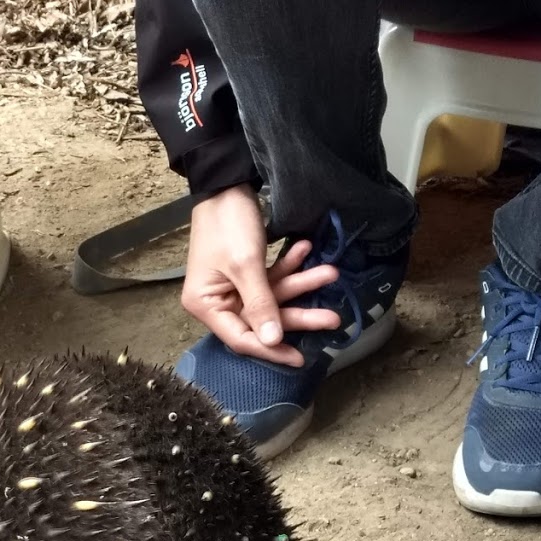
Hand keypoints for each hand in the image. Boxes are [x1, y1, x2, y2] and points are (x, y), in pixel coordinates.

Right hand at [183, 185, 341, 366]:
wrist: (224, 182)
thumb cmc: (226, 224)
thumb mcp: (245, 265)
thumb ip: (261, 305)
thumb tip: (273, 341)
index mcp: (207, 306)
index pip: (242, 338)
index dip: (271, 349)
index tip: (300, 358)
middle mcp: (219, 301)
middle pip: (262, 321)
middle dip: (298, 315)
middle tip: (332, 319)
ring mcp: (233, 287)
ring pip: (273, 298)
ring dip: (301, 284)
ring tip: (330, 273)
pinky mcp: (246, 272)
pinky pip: (272, 278)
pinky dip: (289, 266)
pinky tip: (308, 252)